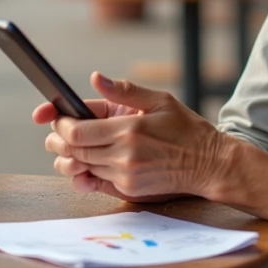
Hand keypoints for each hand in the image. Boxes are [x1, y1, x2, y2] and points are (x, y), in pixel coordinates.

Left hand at [32, 72, 228, 201]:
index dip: (61, 125)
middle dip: (60, 141)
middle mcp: (124, 156)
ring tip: (76, 145)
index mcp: (129, 130)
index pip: (76, 132)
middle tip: (61, 132)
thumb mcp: (159, 100)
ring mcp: (125, 176)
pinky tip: (92, 161)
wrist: (208, 164)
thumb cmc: (185, 128)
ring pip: (81, 167)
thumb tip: (96, 78)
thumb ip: (124, 90)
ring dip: (73, 156)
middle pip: (73, 151)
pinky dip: (87, 171)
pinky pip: (95, 181)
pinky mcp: (128, 190)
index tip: (60, 118)